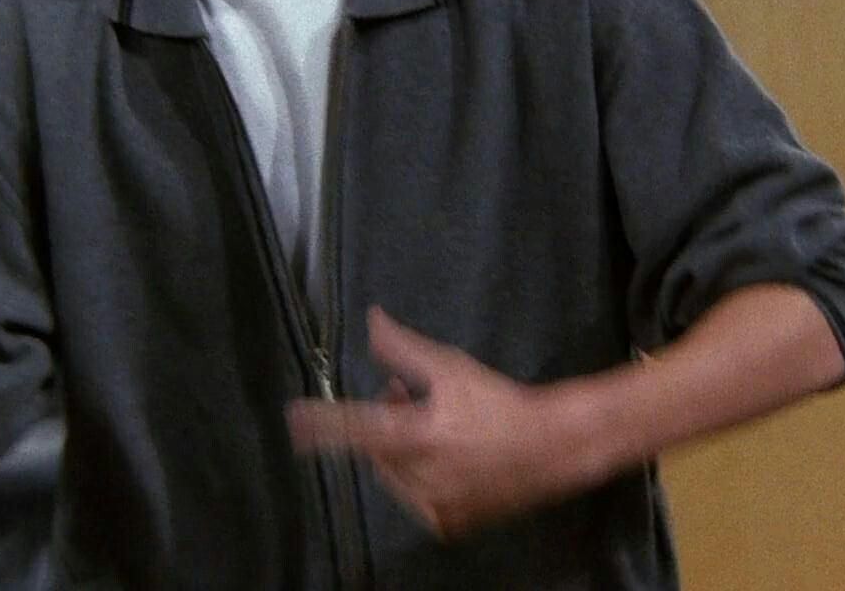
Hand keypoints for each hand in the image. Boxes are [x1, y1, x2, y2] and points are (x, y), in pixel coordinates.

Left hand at [285, 307, 600, 538]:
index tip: (293, 420)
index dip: (323, 424)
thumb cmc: (498, 402)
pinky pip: (415, 498)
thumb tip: (371, 320)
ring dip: (400, 451)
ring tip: (433, 427)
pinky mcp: (447, 524)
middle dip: (385, 423)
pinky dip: (419, 477)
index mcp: (418, 437)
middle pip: (376, 450)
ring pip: (394, 475)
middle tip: (407, 397)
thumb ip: (403, 349)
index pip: (356, 428)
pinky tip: (449, 459)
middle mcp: (421, 477)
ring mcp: (434, 505)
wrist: (550, 448)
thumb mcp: (451, 367)